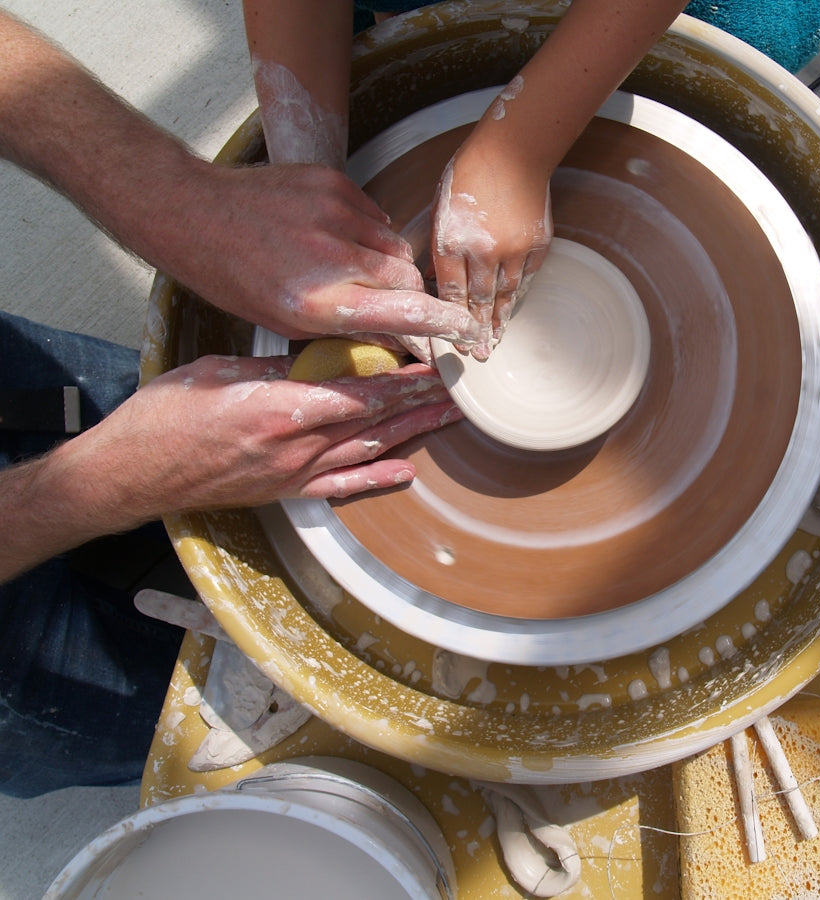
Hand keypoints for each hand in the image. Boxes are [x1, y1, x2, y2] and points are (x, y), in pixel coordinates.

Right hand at [68, 353, 459, 519]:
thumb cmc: (164, 416)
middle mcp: (297, 446)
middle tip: (462, 391)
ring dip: (413, 434)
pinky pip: (342, 487)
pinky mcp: (285, 493)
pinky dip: (378, 480)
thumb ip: (276, 367)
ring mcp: (294, 474)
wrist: (131, 473)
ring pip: (369, 450)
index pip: (363, 392)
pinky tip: (408, 472)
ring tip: (448, 419)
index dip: (406, 381)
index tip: (437, 366)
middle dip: (422, 404)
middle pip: (376, 421)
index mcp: (282, 409)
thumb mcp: (220, 371)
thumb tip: (323, 355)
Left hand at [165, 162, 485, 350]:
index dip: (443, 324)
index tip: (464, 330)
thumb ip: (348, 327)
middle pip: (407, 278)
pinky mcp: (334, 184)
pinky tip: (337, 240)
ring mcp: (335, 213)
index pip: (405, 312)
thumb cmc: (234, 276)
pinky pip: (376, 217)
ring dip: (387, 263)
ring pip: (395, 247)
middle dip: (409, 295)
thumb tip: (398, 337)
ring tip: (351, 268)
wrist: (194, 213)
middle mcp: (333, 256)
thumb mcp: (287, 321)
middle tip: (388, 303)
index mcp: (319, 301)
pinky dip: (368, 234)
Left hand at [430, 133, 552, 359]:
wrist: (514, 151)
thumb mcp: (441, 207)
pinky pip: (525, 279)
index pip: (451, 292)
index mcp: (452, 239)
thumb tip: (440, 281)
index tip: (452, 340)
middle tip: (478, 356)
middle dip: (477, 332)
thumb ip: (441, 247)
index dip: (452, 319)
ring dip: (499, 321)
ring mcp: (513, 250)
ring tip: (496, 342)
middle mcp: (483, 250)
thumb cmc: (470, 174)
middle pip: (479, 301)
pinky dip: (517, 297)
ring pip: (505, 295)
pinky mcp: (536, 245)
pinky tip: (512, 311)